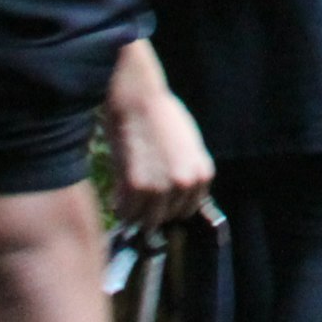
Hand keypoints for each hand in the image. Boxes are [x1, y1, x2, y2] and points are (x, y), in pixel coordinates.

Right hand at [103, 43, 211, 228]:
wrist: (139, 100)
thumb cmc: (162, 117)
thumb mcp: (189, 146)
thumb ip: (188, 172)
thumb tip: (181, 199)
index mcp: (203, 174)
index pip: (189, 209)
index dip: (171, 204)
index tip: (159, 197)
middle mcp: (186, 184)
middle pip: (168, 217)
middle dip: (154, 209)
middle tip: (141, 195)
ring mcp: (161, 188)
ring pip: (147, 221)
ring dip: (136, 211)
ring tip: (129, 195)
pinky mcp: (136, 187)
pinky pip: (126, 214)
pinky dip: (120, 207)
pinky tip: (118, 193)